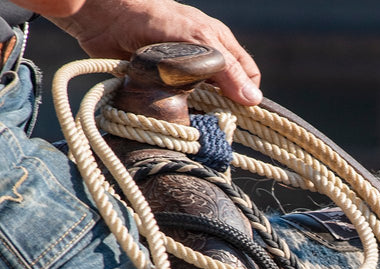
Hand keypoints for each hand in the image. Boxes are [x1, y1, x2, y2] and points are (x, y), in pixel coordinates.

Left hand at [43, 0, 261, 104]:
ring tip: (195, 120)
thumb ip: (228, 70)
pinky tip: (177, 118)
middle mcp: (205, 61)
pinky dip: (181, 116)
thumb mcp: (201, 42)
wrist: (106, 17)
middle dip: (225, 110)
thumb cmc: (156, 21)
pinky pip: (180, 109)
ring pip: (205, 104)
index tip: (238, 114)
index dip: (247, 96)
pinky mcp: (164, 87)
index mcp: (220, 45)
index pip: (247, 77)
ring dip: (201, 115)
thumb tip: (253, 101)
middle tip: (216, 122)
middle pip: (227, 94)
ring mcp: (185, 75)